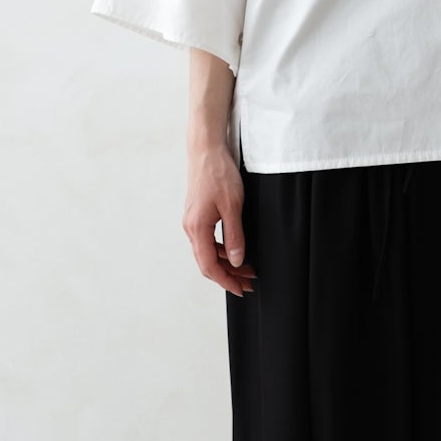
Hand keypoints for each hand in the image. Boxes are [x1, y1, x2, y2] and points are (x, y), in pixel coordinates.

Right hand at [184, 142, 257, 296]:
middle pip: (207, 263)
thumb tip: (237, 261)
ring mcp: (192, 222)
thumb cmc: (219, 174)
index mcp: (197, 229)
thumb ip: (235, 236)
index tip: (241, 290)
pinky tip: (235, 252)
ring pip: (208, 253)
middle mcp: (190, 228)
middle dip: (229, 275)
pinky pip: (207, 241)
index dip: (226, 281)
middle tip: (250, 283)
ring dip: (226, 263)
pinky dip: (222, 251)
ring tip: (247, 269)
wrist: (206, 151)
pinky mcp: (197, 216)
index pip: (209, 266)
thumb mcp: (233, 206)